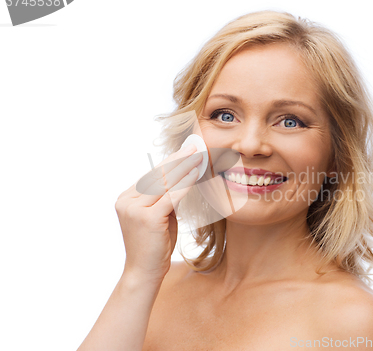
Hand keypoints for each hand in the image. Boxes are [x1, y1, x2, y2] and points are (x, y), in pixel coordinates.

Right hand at [114, 144, 201, 283]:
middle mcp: (127, 201)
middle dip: (178, 160)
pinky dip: (185, 184)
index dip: (170, 162)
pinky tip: (195, 173)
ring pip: (164, 183)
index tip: (185, 150)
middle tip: (195, 147)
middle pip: (158, 175)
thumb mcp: (159, 218)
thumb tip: (181, 179)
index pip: (152, 175)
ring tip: (199, 156)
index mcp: (126, 198)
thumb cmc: (154, 247)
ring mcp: (135, 209)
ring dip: (184, 167)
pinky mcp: (147, 218)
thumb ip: (165, 200)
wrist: (144, 274)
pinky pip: (171, 196)